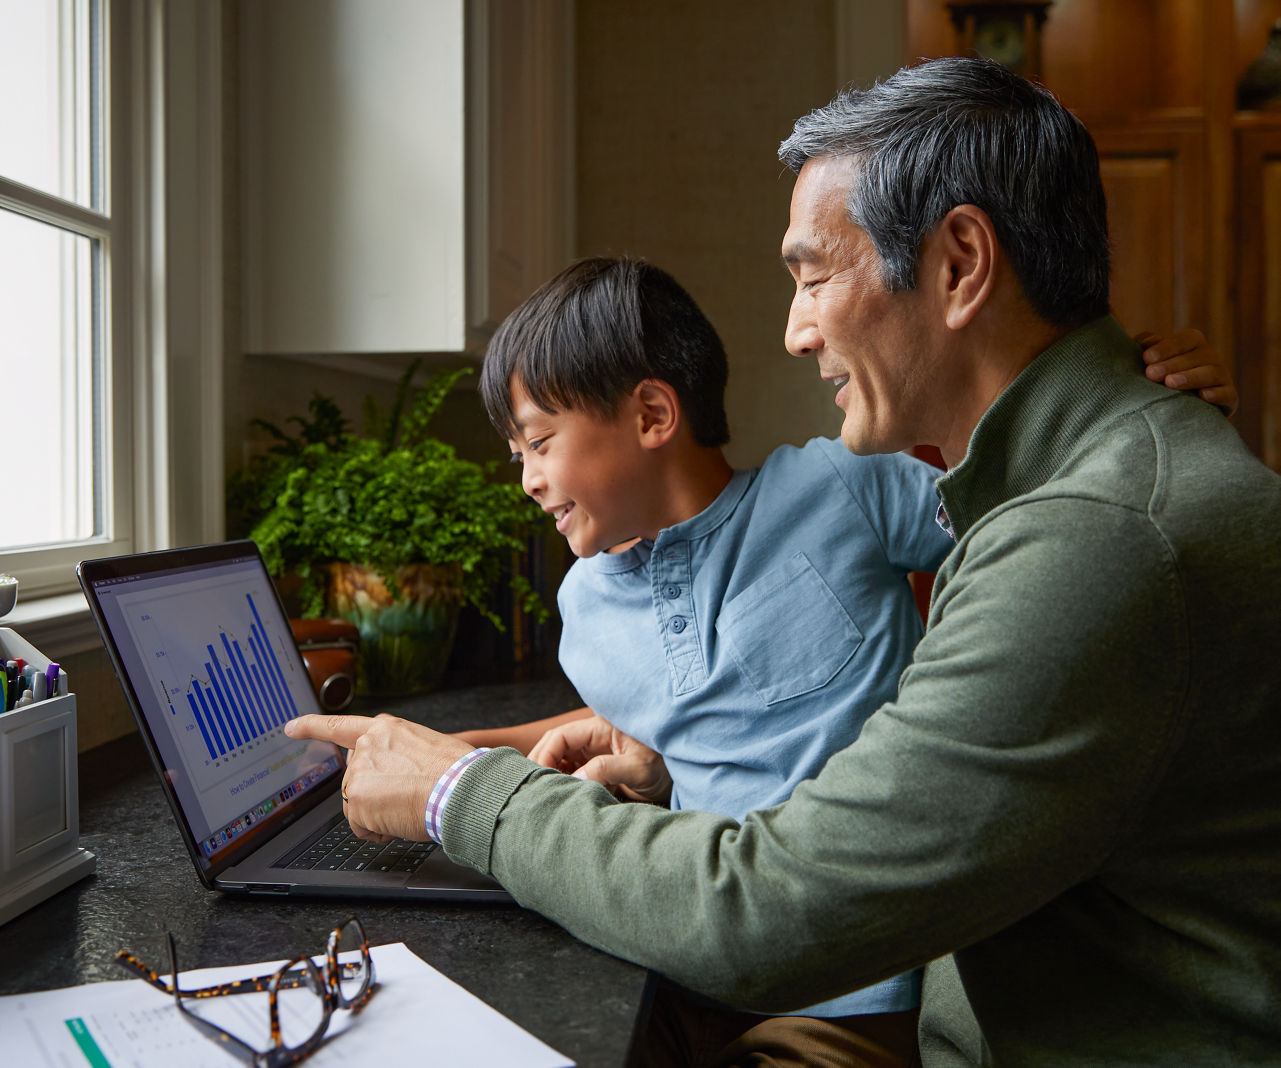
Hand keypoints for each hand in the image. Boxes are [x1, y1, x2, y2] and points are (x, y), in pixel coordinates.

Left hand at [285, 713, 474, 841]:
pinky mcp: (355, 799)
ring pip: (358, 805)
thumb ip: (399, 754)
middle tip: (406, 798)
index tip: (292, 727)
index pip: (340, 726)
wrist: (461, 789)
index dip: (312, 726)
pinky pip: (361, 826)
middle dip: (373, 796)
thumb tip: (394, 776)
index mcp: (387, 730)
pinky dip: (379, 830)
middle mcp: (368, 745)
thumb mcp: (427, 748)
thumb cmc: (456, 773)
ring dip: (379, 814)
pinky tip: (400, 821)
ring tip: (410, 807)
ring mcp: (359, 772)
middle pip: (355, 779)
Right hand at [527, 715, 671, 802]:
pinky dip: (562, 782)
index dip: (544, 754)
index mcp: (601, 727)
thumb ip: (607, 770)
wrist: (684, 776)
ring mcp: (596, 751)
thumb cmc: (665, 764)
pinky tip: (558, 795)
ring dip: (550, 773)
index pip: (561, 736)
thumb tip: (575, 779)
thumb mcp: (638, 767)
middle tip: (529, 787)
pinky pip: (573, 771)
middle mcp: (595, 737)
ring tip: (542, 793)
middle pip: (556, 745)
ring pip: (561, 758)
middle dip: (541, 763)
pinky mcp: (599, 766)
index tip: (537, 775)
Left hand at [1136, 328, 1237, 416]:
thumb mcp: (1153, 361)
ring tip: (1170, 382)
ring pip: (1211, 373)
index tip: (1146, 358)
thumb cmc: (1161, 377)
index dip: (1166, 347)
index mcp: (1194, 343)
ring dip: (1191, 377)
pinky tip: (1203, 396)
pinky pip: (1227, 394)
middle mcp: (1211, 356)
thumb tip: (1145, 341)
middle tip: (1151, 373)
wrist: (1182, 408)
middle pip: (1196, 356)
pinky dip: (1217, 394)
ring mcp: (1222, 376)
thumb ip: (1148, 348)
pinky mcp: (1230, 398)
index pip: (1184, 339)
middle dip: (1172, 365)